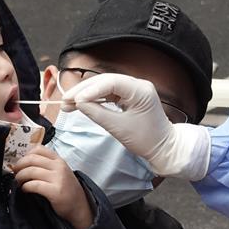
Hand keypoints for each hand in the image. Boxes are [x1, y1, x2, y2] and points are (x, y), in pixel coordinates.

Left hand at [11, 145, 92, 228]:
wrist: (80, 207)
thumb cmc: (67, 190)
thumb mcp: (61, 172)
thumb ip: (47, 165)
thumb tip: (25, 162)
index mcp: (59, 160)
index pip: (38, 148)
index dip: (25, 154)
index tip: (21, 162)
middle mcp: (59, 167)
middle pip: (31, 159)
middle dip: (19, 165)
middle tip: (15, 172)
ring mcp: (58, 178)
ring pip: (30, 171)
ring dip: (20, 177)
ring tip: (19, 182)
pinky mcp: (55, 191)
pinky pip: (34, 185)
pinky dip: (25, 187)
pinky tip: (25, 189)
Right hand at [62, 73, 210, 180]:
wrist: (163, 148)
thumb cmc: (146, 140)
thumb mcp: (119, 128)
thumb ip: (98, 114)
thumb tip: (78, 103)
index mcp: (141, 90)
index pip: (111, 82)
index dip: (90, 90)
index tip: (73, 100)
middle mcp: (138, 85)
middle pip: (104, 81)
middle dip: (83, 91)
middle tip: (64, 101)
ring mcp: (134, 89)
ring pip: (104, 86)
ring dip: (86, 94)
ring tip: (67, 104)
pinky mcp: (129, 96)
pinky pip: (108, 93)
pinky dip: (94, 98)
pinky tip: (80, 104)